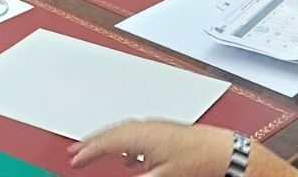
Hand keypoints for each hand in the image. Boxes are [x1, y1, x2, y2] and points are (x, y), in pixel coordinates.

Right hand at [72, 121, 233, 176]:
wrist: (224, 153)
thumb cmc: (197, 161)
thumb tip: (120, 172)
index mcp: (141, 134)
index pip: (107, 141)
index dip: (87, 151)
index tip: (73, 160)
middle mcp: (148, 126)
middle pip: (112, 132)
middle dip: (92, 142)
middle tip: (75, 152)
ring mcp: (157, 127)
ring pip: (123, 131)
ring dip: (107, 141)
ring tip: (94, 151)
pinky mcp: (166, 132)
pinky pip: (136, 134)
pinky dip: (124, 143)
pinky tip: (129, 157)